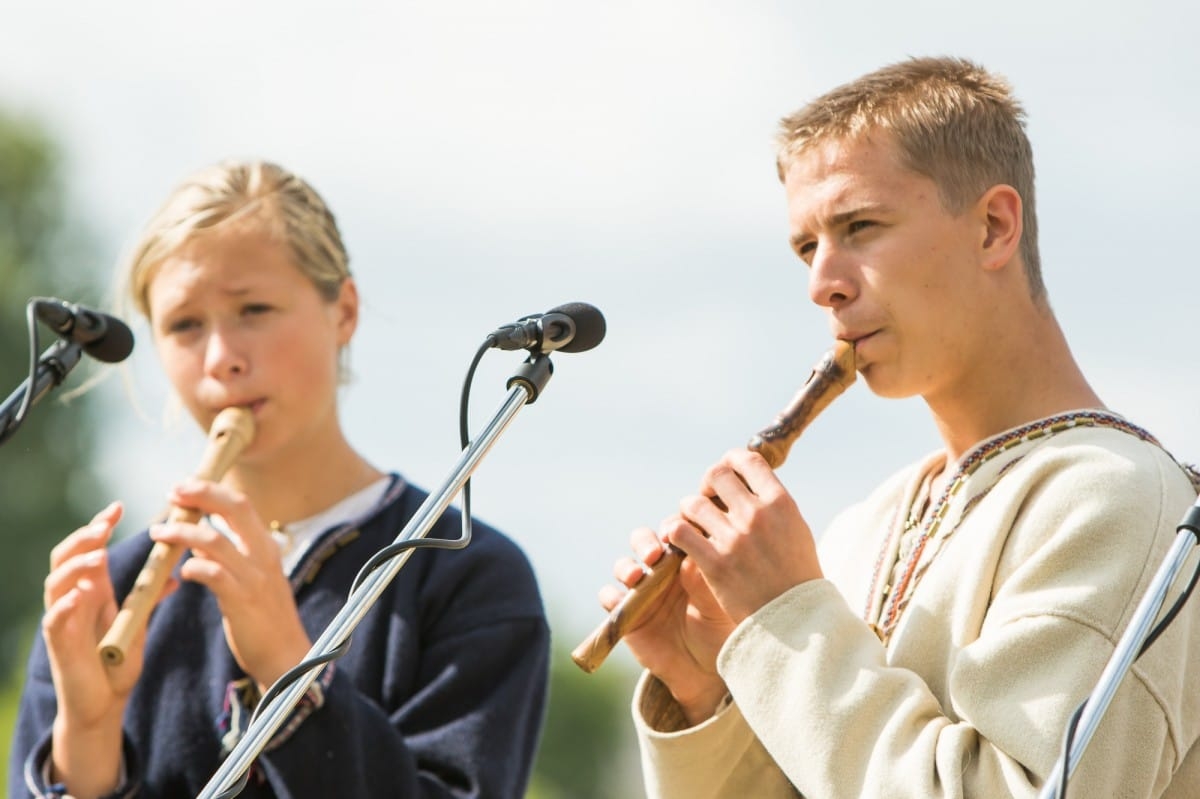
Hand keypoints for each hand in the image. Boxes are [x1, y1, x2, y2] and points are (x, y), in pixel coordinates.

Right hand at [43, 502, 141, 795]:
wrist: (105, 700)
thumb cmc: (116, 659)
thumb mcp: (139, 621)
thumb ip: (151, 596)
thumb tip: (175, 573)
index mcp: (93, 589)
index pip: (89, 548)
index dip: (99, 526)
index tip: (118, 507)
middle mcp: (74, 598)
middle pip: (65, 557)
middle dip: (83, 538)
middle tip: (105, 525)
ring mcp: (63, 620)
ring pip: (55, 583)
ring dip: (75, 567)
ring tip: (99, 557)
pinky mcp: (59, 645)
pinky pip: (54, 620)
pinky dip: (64, 605)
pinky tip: (79, 595)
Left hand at [151, 479, 310, 688]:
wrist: (288, 657)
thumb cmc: (265, 619)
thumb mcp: (253, 580)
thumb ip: (230, 557)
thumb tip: (199, 538)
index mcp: (266, 547)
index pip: (241, 505)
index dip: (212, 490)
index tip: (184, 486)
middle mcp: (264, 556)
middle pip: (234, 509)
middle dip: (202, 494)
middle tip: (173, 492)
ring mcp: (255, 577)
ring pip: (216, 541)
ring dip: (183, 532)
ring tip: (158, 532)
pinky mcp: (243, 601)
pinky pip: (214, 575)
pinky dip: (194, 566)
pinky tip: (181, 569)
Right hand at [600, 522, 733, 724]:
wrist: (705, 672)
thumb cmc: (718, 631)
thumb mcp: (717, 606)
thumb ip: (704, 582)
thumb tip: (691, 554)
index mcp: (685, 560)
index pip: (673, 532)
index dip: (672, 527)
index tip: (677, 533)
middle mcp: (660, 570)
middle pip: (643, 541)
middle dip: (645, 541)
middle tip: (654, 554)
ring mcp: (641, 591)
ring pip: (623, 565)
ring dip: (626, 566)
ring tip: (636, 577)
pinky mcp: (626, 614)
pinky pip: (609, 598)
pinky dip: (611, 596)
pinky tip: (620, 602)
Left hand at [667, 448, 822, 622]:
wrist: (794, 621)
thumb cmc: (797, 577)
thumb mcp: (796, 531)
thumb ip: (774, 505)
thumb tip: (752, 481)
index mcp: (781, 503)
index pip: (747, 460)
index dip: (730, 460)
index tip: (725, 472)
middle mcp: (757, 515)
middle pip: (716, 475)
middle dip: (706, 484)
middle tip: (706, 499)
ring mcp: (734, 539)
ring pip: (692, 503)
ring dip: (688, 510)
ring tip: (693, 523)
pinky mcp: (714, 563)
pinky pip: (681, 532)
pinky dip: (677, 533)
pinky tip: (682, 541)